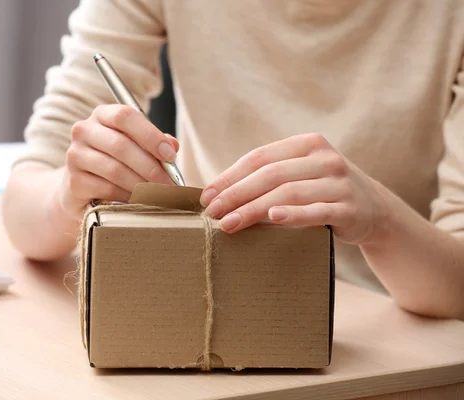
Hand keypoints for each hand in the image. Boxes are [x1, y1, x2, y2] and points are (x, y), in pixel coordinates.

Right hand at [62, 104, 177, 210]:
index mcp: (102, 115)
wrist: (82, 188)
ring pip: (115, 170)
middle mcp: (84, 131)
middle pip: (121, 145)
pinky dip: (128, 196)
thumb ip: (155, 143)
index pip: (125, 116)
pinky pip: (107, 189)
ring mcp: (75, 156)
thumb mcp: (136, 147)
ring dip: (142, 184)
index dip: (150, 135)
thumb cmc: (116, 162)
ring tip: (158, 194)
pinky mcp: (74, 181)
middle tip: (169, 183)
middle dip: (151, 167)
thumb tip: (172, 146)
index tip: (170, 155)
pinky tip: (139, 200)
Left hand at [200, 133, 389, 244]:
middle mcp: (325, 158)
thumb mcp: (299, 174)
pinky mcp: (350, 208)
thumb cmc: (322, 192)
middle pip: (271, 175)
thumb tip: (217, 193)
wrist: (374, 210)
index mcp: (307, 144)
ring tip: (229, 224)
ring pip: (289, 193)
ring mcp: (340, 182)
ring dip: (254, 210)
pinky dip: (294, 215)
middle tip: (213, 213)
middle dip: (236, 194)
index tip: (207, 196)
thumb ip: (268, 177)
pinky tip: (273, 219)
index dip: (230, 176)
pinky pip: (318, 212)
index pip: (260, 158)